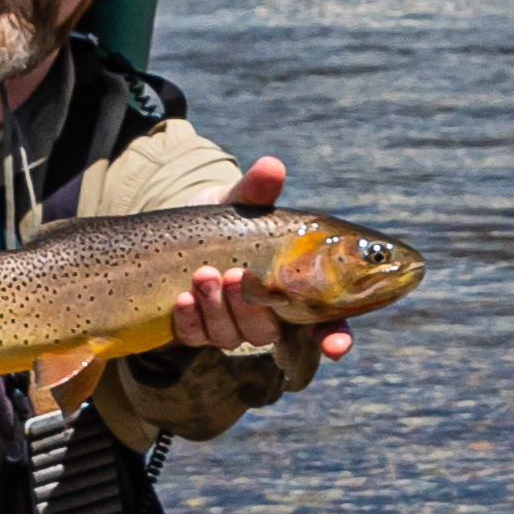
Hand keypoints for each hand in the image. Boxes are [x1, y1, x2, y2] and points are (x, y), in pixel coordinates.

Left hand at [171, 157, 354, 364]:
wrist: (177, 231)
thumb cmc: (226, 220)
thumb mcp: (241, 203)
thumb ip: (257, 191)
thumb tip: (271, 166)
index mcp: (294, 290)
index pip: (326, 325)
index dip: (335, 338)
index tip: (336, 347)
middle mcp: (266, 315)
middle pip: (268, 333)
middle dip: (250, 309)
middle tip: (235, 274)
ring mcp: (230, 327)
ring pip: (230, 337)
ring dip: (216, 308)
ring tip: (202, 274)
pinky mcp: (196, 331)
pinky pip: (194, 338)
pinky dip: (189, 320)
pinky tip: (181, 298)